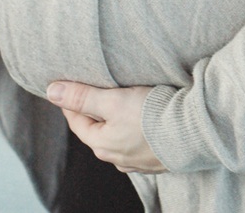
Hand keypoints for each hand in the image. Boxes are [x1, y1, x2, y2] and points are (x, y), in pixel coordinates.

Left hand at [47, 81, 166, 174]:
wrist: (193, 131)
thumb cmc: (151, 115)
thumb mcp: (113, 100)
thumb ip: (82, 96)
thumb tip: (51, 92)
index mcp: (102, 144)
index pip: (77, 121)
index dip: (71, 102)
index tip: (69, 85)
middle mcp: (117, 157)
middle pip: (97, 130)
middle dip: (94, 110)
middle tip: (95, 89)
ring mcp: (138, 160)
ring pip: (118, 137)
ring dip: (116, 120)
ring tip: (122, 101)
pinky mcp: (157, 156)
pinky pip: (138, 141)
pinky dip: (135, 128)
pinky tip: (143, 119)